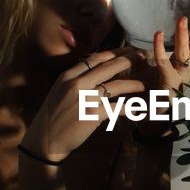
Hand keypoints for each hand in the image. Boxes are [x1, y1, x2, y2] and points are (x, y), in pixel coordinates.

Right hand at [20, 50, 146, 160]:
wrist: (44, 140)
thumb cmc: (53, 117)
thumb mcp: (60, 91)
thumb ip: (75, 80)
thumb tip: (94, 71)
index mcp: (68, 76)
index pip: (96, 58)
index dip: (115, 52)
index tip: (128, 49)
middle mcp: (77, 84)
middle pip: (108, 67)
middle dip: (128, 60)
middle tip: (143, 57)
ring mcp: (85, 99)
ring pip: (115, 86)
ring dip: (133, 84)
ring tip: (144, 85)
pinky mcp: (92, 115)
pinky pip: (116, 108)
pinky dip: (128, 108)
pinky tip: (137, 109)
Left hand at [129, 0, 189, 96]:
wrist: (153, 120)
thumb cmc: (156, 92)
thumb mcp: (161, 66)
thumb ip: (160, 51)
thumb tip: (158, 31)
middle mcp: (189, 68)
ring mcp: (180, 77)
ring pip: (186, 54)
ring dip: (185, 36)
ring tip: (183, 19)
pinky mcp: (167, 84)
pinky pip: (165, 65)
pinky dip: (160, 49)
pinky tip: (158, 34)